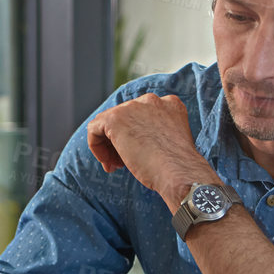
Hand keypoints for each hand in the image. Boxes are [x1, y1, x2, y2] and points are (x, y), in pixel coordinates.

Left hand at [86, 94, 215, 207]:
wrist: (179, 173)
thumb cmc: (177, 168)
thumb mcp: (171, 144)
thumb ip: (155, 134)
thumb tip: (134, 143)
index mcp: (170, 105)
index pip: (142, 116)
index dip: (136, 136)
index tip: (139, 155)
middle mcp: (151, 100)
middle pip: (125, 118)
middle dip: (120, 142)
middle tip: (122, 164)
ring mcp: (133, 107)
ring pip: (109, 123)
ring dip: (110, 146)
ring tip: (115, 166)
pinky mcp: (115, 118)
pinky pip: (94, 129)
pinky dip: (96, 147)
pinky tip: (107, 163)